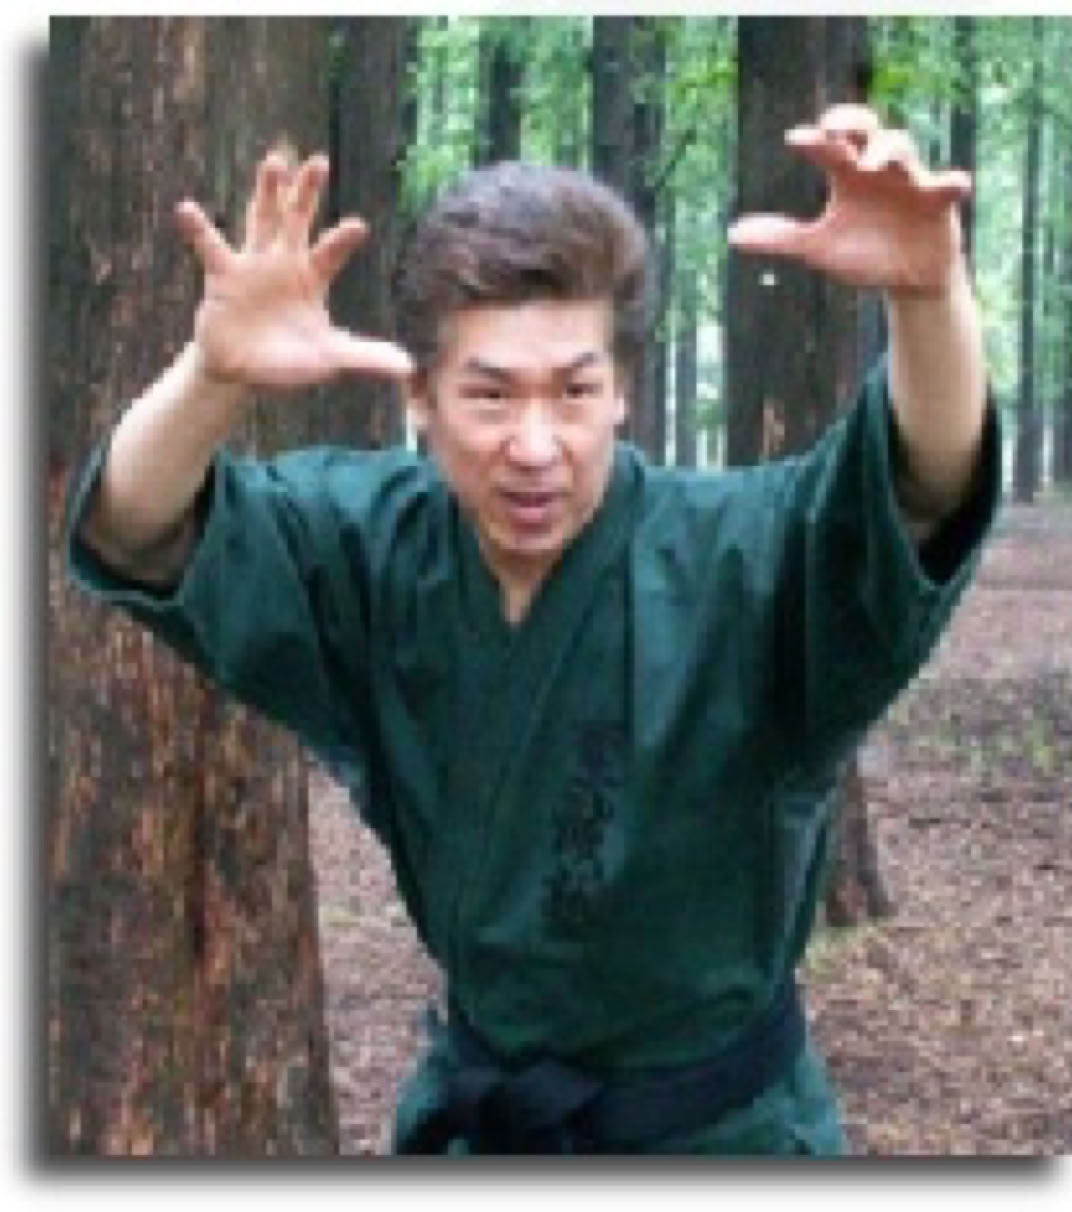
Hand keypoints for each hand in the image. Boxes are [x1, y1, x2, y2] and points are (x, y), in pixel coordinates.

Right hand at [175, 149, 413, 390]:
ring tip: (273, 162)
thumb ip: (366, 357)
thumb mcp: (329, 358)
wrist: (242, 370)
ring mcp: (252, 264)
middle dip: (307, 193)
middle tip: (319, 162)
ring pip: (261, 220)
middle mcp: (284, 262)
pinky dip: (198, 229)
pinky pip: (210, 247)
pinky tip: (187, 210)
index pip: (331, 252)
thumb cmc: (288, 359)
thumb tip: (409, 368)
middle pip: (297, 220)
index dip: (343, 240)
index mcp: (311, 277)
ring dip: (266, 193)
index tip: (359, 227)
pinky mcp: (222, 274)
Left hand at [727, 105, 970, 294]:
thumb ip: (780, 239)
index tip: (796, 140)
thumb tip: (732, 235)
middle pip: (867, 130)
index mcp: (848, 177)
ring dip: (888, 150)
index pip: (828, 150)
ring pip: (902, 149)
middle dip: (853, 122)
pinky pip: (948, 185)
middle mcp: (877, 171)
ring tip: (873, 163)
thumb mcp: (818, 249)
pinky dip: (950, 183)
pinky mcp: (938, 202)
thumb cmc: (864, 255)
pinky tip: (953, 183)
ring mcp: (910, 182)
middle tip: (836, 127)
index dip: (814, 142)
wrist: (906, 280)